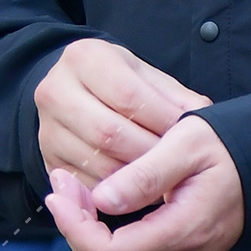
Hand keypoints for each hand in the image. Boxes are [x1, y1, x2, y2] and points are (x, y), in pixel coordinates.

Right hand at [35, 38, 211, 184]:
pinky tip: (142, 188)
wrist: (77, 93)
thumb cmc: (121, 83)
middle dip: (150, 152)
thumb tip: (203, 120)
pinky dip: (121, 191)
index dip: (161, 120)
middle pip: (109, 134)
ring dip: (138, 177)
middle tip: (177, 163)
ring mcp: (47, 128)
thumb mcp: (146, 77)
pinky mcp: (50, 160)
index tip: (186, 135)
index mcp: (84, 58)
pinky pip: (90, 184)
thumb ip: (174, 97)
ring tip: (165, 177)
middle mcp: (55, 91)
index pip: (127, 96)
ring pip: (99, 163)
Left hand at [46, 118, 245, 250]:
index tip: (59, 189)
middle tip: (63, 185)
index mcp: (185, 232)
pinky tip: (100, 205)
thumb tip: (102, 199)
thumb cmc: (226, 146)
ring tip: (76, 192)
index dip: (73, 226)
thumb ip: (144, 175)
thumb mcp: (186, 144)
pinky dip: (105, 238)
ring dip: (87, 233)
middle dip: (74, 228)